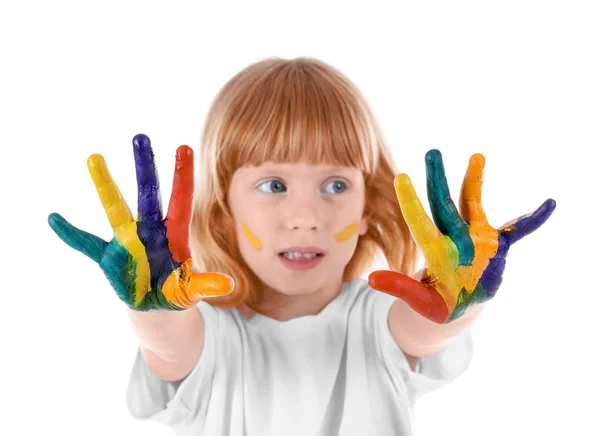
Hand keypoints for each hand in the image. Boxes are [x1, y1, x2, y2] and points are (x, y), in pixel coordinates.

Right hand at [48, 134, 233, 310]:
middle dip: (145, 167)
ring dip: (105, 184)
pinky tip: (54, 218)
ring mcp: (127, 241)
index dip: (182, 176)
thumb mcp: (191, 290)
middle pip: (148, 194)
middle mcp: (149, 230)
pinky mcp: (108, 257)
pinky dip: (71, 234)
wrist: (155, 305)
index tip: (184, 148)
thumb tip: (229, 286)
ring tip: (95, 157)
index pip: (181, 200)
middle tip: (140, 137)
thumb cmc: (177, 290)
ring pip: (115, 207)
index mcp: (174, 234)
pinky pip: (86, 243)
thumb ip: (206, 285)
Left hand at [368, 149, 555, 323]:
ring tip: (476, 156)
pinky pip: (518, 229)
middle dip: (439, 179)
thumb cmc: (439, 302)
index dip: (411, 202)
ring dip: (475, 182)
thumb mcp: (421, 300)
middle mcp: (455, 238)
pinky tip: (548, 204)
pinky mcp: (497, 246)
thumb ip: (401, 288)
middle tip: (432, 152)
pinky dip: (533, 219)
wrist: (462, 304)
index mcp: (436, 251)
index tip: (400, 178)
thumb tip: (370, 281)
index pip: (420, 222)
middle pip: (445, 204)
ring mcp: (477, 239)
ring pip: (474, 204)